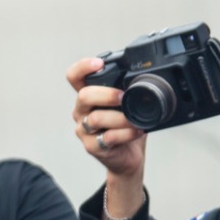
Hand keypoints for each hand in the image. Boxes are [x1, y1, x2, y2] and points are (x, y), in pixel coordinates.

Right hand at [66, 56, 145, 179]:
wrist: (128, 156)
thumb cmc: (126, 127)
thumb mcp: (126, 104)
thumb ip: (128, 90)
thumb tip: (144, 76)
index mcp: (88, 96)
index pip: (74, 77)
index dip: (82, 67)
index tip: (98, 63)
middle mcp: (81, 111)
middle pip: (83, 96)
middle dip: (106, 94)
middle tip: (123, 97)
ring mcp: (84, 129)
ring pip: (96, 118)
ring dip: (120, 117)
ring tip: (135, 119)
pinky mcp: (92, 146)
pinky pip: (107, 138)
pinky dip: (125, 133)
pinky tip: (136, 131)